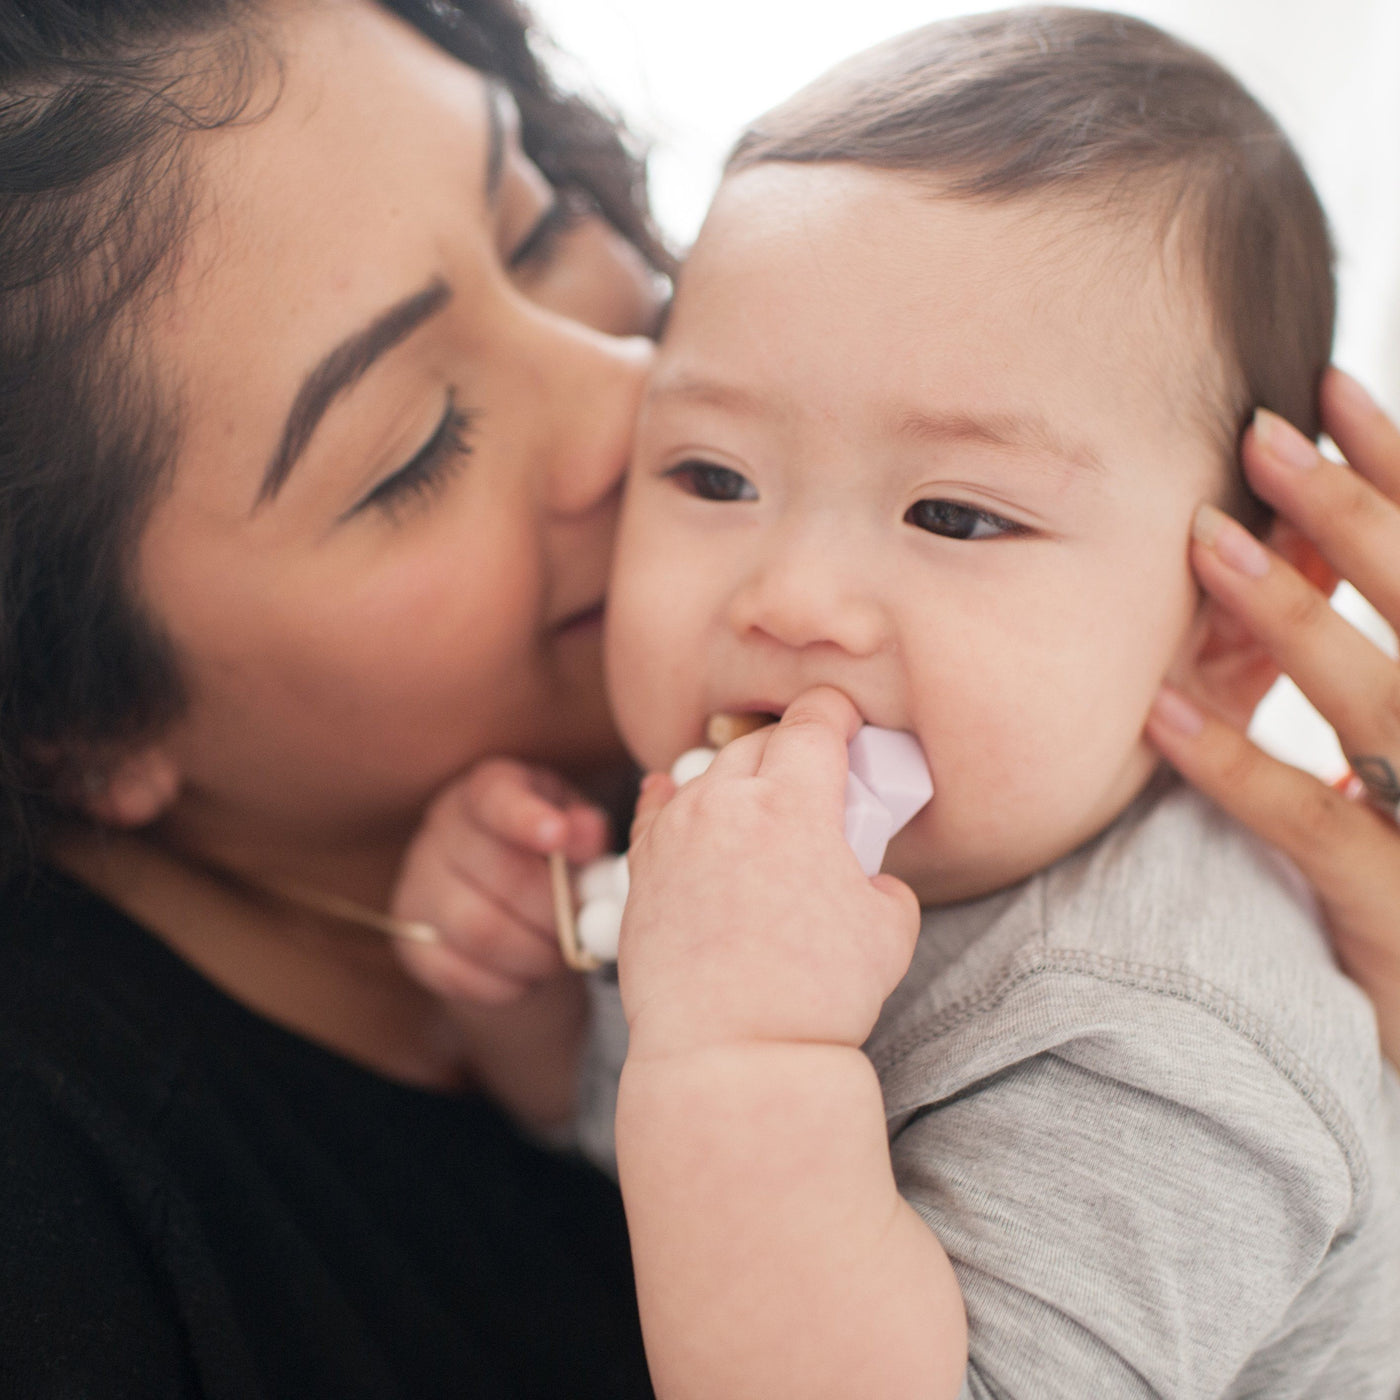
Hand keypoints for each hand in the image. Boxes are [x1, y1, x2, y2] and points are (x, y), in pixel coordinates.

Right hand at [391, 758, 608, 1003]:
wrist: (506, 905)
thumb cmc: (549, 855)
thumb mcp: (576, 829)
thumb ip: (585, 830)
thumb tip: (587, 837)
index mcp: (488, 789)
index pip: (496, 796)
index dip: (526, 817)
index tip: (557, 836)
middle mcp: (443, 829)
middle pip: (501, 874)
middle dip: (557, 912)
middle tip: (586, 932)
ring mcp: (418, 884)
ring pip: (480, 930)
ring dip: (535, 953)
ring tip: (560, 955)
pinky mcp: (411, 940)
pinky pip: (459, 973)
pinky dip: (506, 984)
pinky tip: (527, 975)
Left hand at [619, 686, 921, 1059]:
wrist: (733, 1052)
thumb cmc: (818, 994)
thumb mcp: (891, 927)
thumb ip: (879, 877)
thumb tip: (862, 873)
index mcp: (794, 799)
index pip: (814, 720)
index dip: (836, 714)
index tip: (846, 724)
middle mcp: (726, 801)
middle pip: (759, 742)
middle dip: (790, 748)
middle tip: (814, 779)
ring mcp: (676, 833)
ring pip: (707, 776)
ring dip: (737, 780)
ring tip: (757, 810)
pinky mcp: (641, 870)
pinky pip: (656, 812)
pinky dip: (674, 800)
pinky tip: (673, 796)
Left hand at [1147, 368, 1399, 1061]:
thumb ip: (1368, 692)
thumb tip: (1301, 581)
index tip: (1337, 393)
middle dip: (1353, 515)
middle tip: (1266, 433)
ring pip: (1383, 705)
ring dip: (1292, 616)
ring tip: (1204, 540)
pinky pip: (1315, 827)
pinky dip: (1238, 763)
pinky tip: (1161, 711)